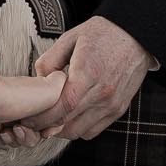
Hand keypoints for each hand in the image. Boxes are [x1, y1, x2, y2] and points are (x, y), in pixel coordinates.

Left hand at [0, 71, 64, 146]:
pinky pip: (10, 142)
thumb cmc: (18, 95)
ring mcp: (12, 116)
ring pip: (27, 140)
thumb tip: (69, 82)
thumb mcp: (54, 88)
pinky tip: (2, 131)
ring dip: (22, 138)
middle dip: (37, 134)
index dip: (54, 127)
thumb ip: (67, 87)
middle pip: (42, 131)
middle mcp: (26, 106)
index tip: (49, 127)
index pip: (56, 119)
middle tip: (27, 127)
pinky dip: (8, 140)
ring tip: (13, 128)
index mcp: (40, 97)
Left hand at [24, 17, 152, 141]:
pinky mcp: (118, 109)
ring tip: (51, 117)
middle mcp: (102, 93)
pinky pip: (93, 130)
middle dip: (45, 126)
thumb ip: (50, 59)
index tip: (28, 116)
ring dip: (62, 129)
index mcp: (88, 73)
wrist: (137, 35)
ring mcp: (112, 104)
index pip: (62, 107)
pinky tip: (70, 115)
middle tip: (33, 119)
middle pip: (68, 123)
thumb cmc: (103, 34)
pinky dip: (78, 128)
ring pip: (79, 132)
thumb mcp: (71, 37)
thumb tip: (38, 80)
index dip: (41, 117)